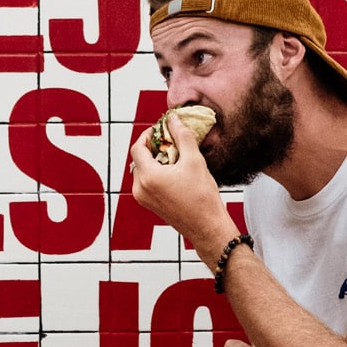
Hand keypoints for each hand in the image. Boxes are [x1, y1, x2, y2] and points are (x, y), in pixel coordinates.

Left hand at [130, 112, 236, 251]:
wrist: (207, 227)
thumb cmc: (202, 198)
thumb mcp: (194, 161)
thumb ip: (182, 136)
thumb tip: (173, 119)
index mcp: (148, 177)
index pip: (138, 147)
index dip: (148, 135)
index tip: (161, 129)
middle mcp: (141, 189)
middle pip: (138, 159)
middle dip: (153, 147)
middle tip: (170, 140)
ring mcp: (144, 199)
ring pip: (142, 170)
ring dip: (155, 160)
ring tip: (175, 156)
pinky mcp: (150, 205)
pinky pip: (146, 182)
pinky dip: (156, 172)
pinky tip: (174, 171)